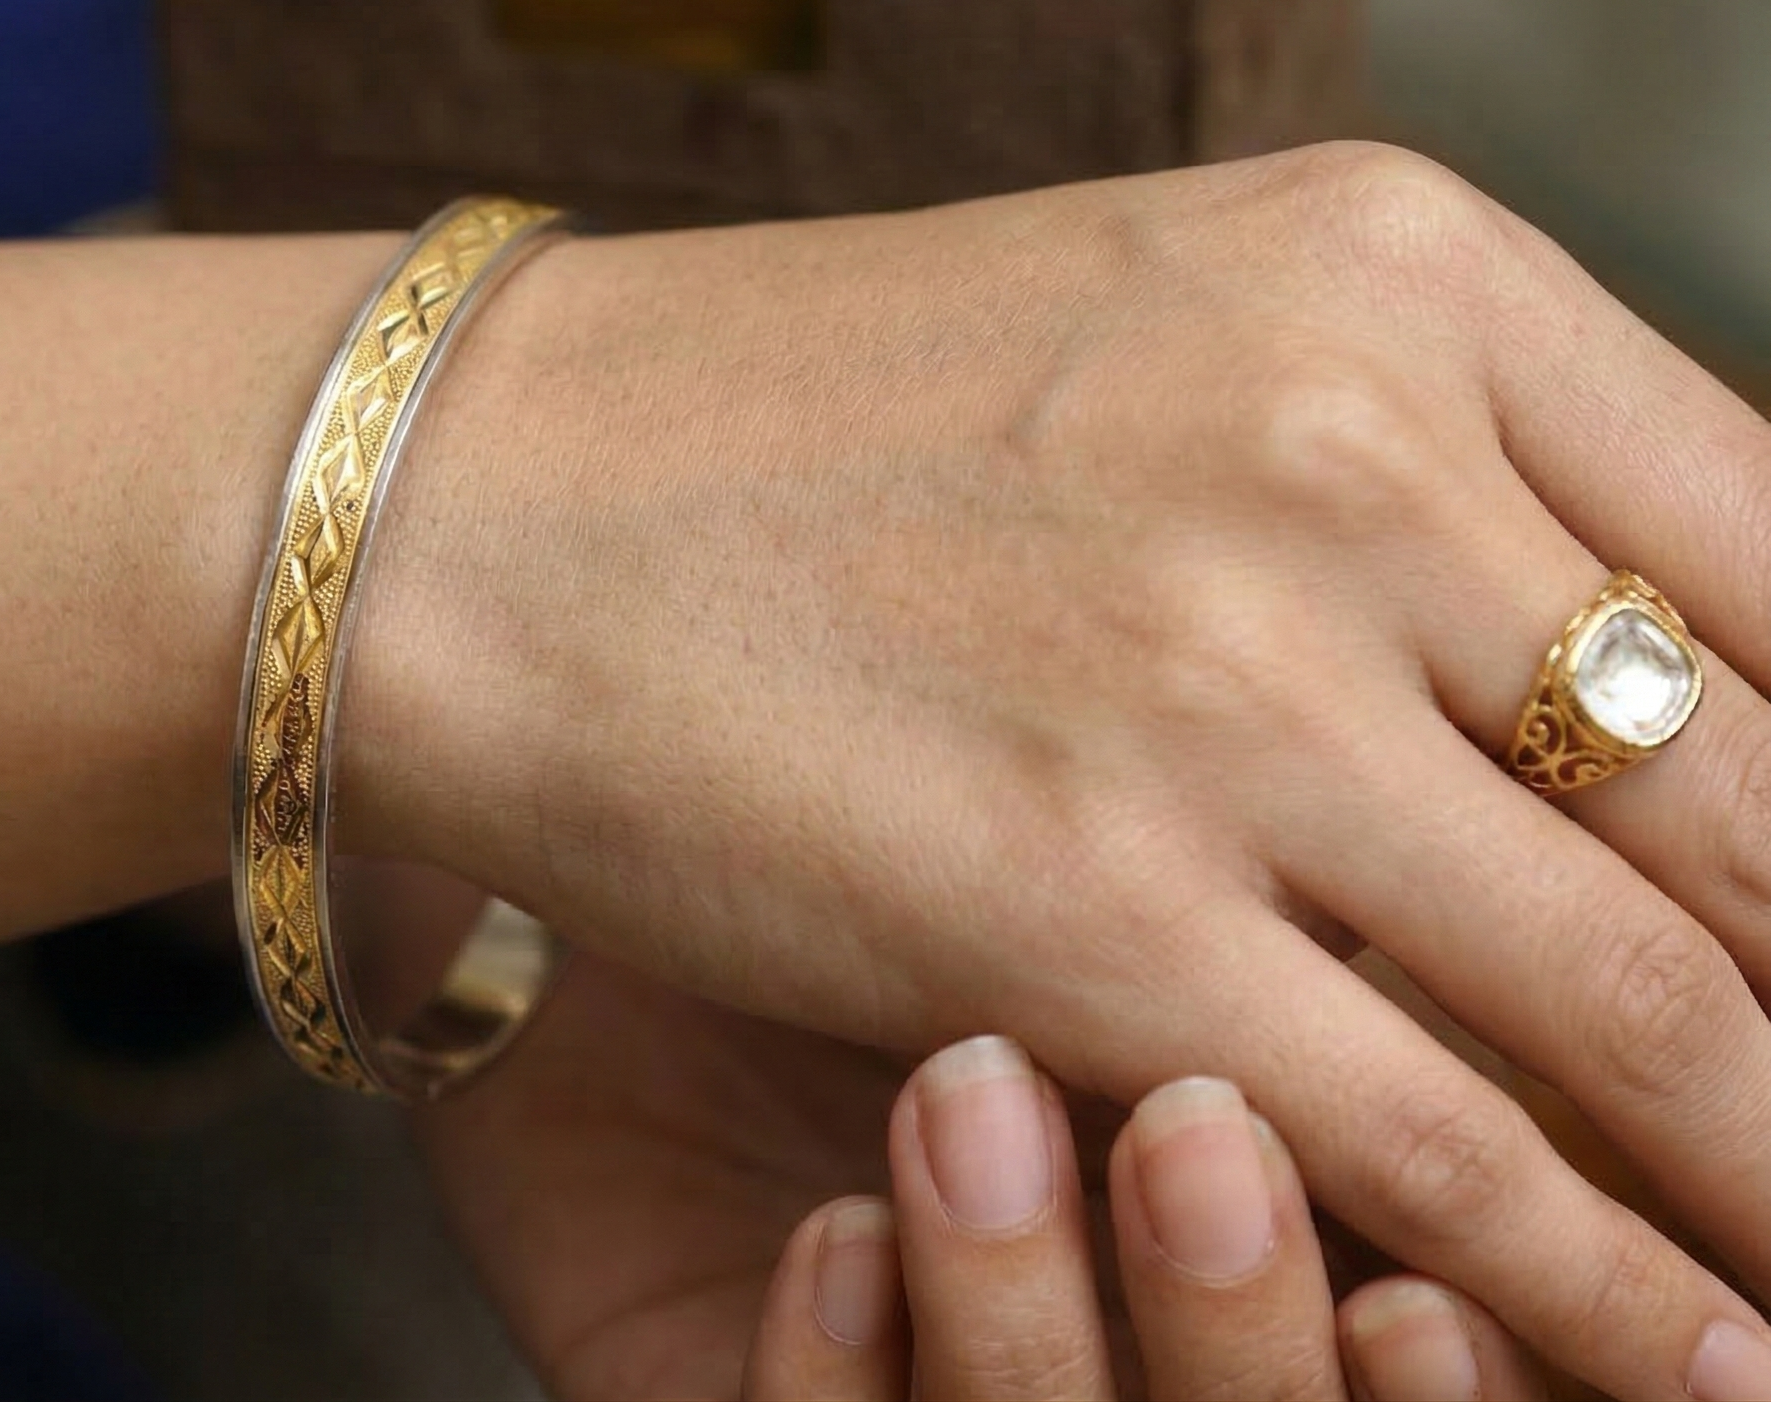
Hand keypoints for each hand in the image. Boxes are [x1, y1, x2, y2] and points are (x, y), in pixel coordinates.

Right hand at [349, 142, 1770, 1395]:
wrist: (472, 499)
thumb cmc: (799, 419)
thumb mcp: (1162, 323)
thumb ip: (1431, 468)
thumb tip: (1679, 691)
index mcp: (1395, 271)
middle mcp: (1345, 452)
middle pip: (1768, 798)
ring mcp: (1219, 693)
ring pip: (1652, 1003)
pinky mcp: (1087, 919)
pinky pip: (1438, 1152)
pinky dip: (1599, 1285)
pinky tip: (1691, 1348)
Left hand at [417, 961, 1538, 1399]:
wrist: (635, 854)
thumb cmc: (927, 849)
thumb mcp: (1150, 897)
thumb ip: (1345, 963)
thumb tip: (1561, 948)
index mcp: (1270, 1272)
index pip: (1418, 1364)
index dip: (1458, 1368)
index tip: (1438, 1261)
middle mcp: (1121, 1363)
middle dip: (1237, 1337)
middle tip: (1196, 1133)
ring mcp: (931, 1396)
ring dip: (1029, 1315)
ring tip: (977, 1093)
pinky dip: (843, 1367)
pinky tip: (842, 1231)